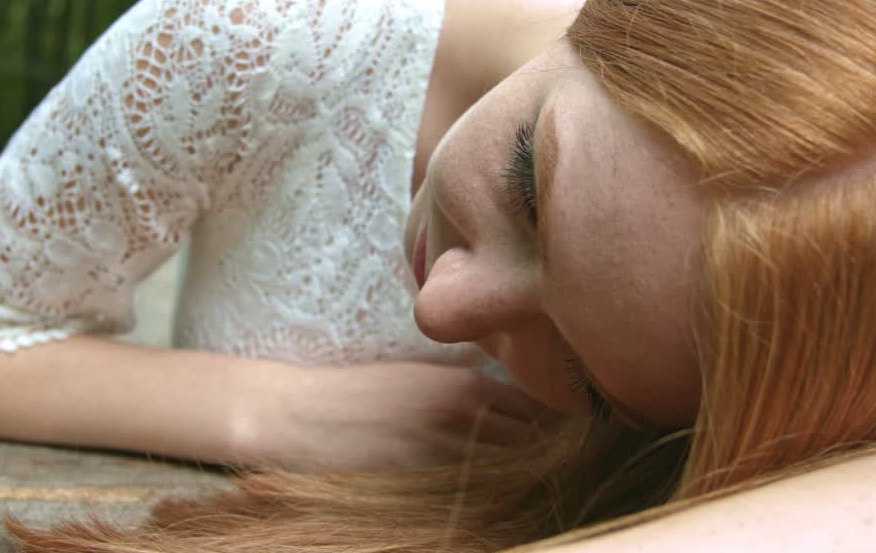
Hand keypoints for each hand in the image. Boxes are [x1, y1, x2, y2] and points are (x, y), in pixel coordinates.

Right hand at [238, 360, 552, 471]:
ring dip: (526, 477)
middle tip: (563, 465)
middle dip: (551, 454)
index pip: (540, 410)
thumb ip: (466, 387)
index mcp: (465, 387)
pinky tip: (493, 500)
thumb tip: (508, 402)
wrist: (303, 416)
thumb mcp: (419, 376)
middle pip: (536, 445)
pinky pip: (477, 497)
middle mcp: (464, 420)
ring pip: (512, 473)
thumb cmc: (359, 394)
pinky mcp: (425, 486)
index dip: (559, 425)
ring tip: (536, 484)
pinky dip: (492, 497)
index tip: (572, 435)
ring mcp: (446, 457)